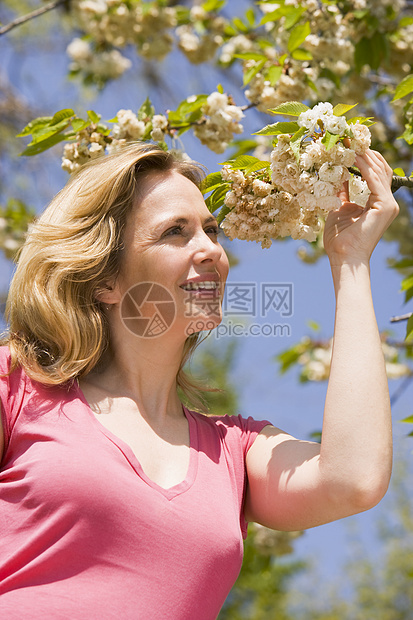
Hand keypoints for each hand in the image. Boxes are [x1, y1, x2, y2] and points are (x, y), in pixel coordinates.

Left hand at [323, 149, 398, 265]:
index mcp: (378, 203)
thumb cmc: (339, 240)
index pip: (375, 174)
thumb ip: (341, 192)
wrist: (344, 257)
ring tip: (349, 143)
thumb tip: (336, 174)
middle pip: (380, 169)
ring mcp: (388, 204)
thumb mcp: (338, 208)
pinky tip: (352, 157)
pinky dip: (364, 167)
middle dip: (365, 153)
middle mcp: (387, 202)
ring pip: (379, 171)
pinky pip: (374, 180)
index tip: (348, 146)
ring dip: (363, 156)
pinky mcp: (385, 206)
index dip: (363, 159)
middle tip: (349, 139)